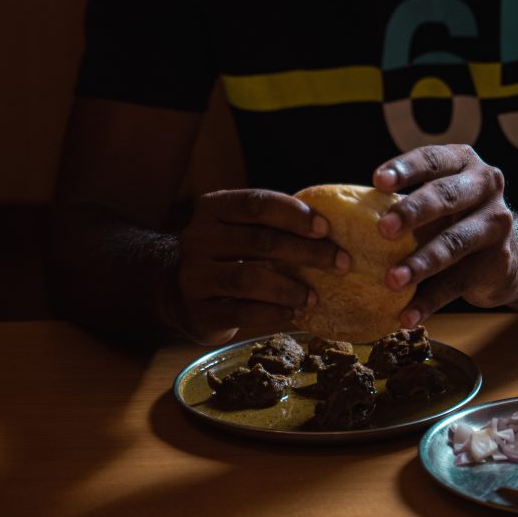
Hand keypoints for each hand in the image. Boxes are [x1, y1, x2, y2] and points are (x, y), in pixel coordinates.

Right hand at [169, 189, 350, 344]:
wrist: (175, 291)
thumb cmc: (226, 254)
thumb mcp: (240, 229)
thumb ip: (273, 224)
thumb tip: (333, 230)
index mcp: (213, 209)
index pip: (256, 204)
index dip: (294, 214)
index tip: (326, 228)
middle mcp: (197, 238)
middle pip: (260, 241)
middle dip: (307, 252)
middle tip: (341, 263)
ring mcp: (194, 276)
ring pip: (249, 278)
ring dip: (290, 288)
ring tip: (315, 297)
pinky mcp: (198, 312)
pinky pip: (240, 312)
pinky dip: (272, 312)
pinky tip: (293, 313)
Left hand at [373, 145, 517, 326]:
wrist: (507, 259)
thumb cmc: (453, 222)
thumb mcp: (434, 205)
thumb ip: (404, 207)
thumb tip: (345, 222)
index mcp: (463, 163)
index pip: (432, 161)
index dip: (405, 169)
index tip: (377, 181)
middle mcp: (486, 186)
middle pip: (446, 197)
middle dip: (413, 212)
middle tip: (383, 229)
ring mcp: (496, 224)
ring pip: (454, 243)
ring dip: (420, 263)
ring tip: (392, 280)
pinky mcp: (498, 262)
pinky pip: (458, 282)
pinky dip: (430, 301)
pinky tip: (407, 315)